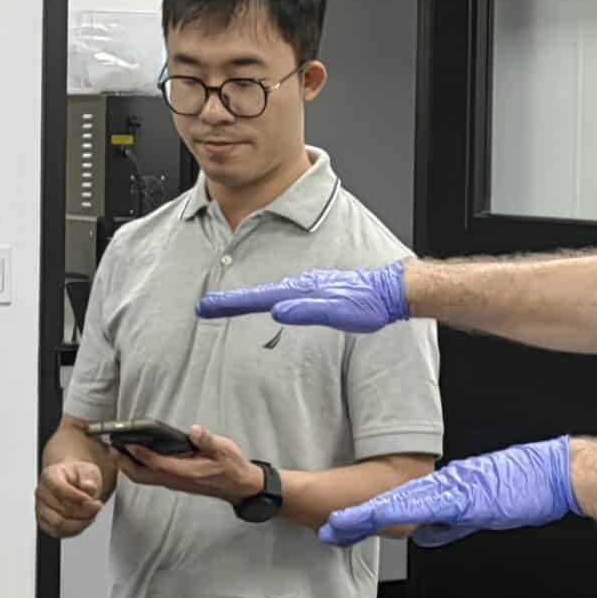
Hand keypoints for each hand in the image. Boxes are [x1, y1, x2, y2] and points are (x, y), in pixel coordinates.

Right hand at [36, 460, 104, 536]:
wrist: (77, 483)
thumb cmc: (79, 476)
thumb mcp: (88, 471)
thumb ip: (88, 478)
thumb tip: (88, 487)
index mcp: (49, 476)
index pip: (58, 488)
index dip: (76, 497)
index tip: (91, 500)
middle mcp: (42, 493)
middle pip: (61, 508)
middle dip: (84, 510)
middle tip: (97, 506)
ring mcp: (41, 510)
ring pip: (59, 524)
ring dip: (80, 522)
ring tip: (92, 515)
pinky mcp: (45, 524)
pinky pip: (59, 533)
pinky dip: (75, 530)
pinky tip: (85, 521)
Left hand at [114, 424, 263, 506]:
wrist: (240, 486)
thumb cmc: (232, 467)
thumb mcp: (224, 449)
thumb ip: (207, 440)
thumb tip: (194, 431)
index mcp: (186, 471)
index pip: (156, 463)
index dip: (139, 453)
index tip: (126, 441)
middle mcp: (176, 480)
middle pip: (142, 475)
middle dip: (124, 463)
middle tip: (111, 447)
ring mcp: (174, 483)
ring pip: (144, 478)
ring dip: (128, 467)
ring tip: (117, 451)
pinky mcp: (175, 482)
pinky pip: (150, 477)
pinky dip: (138, 469)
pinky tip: (135, 457)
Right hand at [195, 261, 407, 332]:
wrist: (389, 292)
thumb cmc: (366, 304)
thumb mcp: (336, 312)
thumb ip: (306, 311)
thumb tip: (277, 311)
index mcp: (300, 290)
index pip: (257, 298)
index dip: (231, 303)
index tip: (207, 307)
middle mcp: (300, 285)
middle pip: (257, 294)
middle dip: (231, 301)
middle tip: (206, 307)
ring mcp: (307, 287)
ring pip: (269, 293)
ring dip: (247, 300)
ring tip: (228, 306)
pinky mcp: (316, 292)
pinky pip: (283, 295)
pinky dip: (267, 299)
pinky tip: (269, 304)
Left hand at [319, 438, 579, 547]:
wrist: (553, 474)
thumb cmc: (523, 489)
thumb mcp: (479, 513)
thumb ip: (450, 524)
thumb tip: (426, 537)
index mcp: (442, 491)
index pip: (395, 506)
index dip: (365, 518)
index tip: (342, 530)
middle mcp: (440, 485)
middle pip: (387, 502)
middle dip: (354, 518)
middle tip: (325, 529)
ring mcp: (449, 488)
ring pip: (398, 501)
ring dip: (365, 515)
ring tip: (337, 525)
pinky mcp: (462, 494)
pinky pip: (423, 505)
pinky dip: (398, 511)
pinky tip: (377, 516)